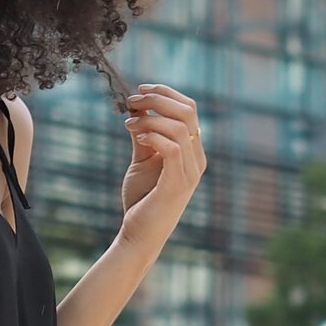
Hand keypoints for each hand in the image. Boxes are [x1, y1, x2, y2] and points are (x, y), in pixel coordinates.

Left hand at [119, 83, 204, 252]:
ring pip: (180, 126)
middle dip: (157, 99)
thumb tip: (137, 105)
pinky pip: (171, 147)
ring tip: (128, 122)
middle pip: (187, 111)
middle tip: (132, 101)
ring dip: (150, 117)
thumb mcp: (142, 159)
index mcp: (192, 151)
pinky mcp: (178, 184)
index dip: (165, 93)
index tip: (140, 90)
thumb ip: (144, 134)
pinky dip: (152, 135)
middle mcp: (197, 159)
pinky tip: (135, 136)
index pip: (189, 109)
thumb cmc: (142, 199)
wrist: (139, 235)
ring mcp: (190, 172)